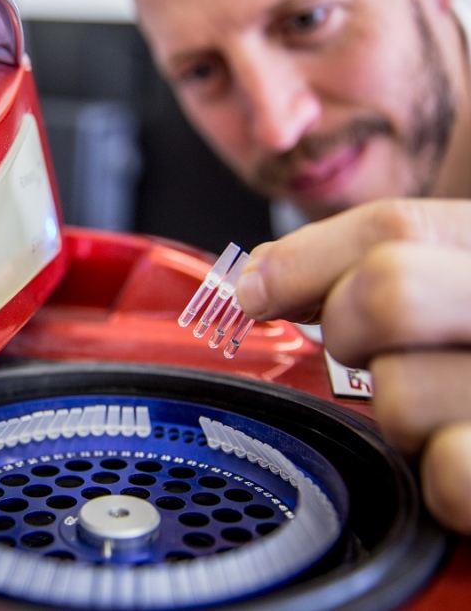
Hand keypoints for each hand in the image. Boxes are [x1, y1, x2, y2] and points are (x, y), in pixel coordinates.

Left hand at [235, 198, 470, 533]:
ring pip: (400, 392)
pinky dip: (440, 478)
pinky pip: (451, 476)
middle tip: (366, 348)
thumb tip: (260, 274)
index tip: (257, 288)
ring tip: (444, 412)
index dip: (305, 257)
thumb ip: (386, 257)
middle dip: (349, 326)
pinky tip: (464, 458)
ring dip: (398, 413)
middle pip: (389, 291)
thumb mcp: (467, 276)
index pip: (397, 227)